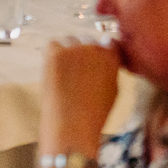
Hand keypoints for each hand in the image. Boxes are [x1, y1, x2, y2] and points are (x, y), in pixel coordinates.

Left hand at [40, 38, 121, 153]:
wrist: (73, 128)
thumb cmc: (93, 115)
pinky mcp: (57, 53)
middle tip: (77, 73)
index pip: (109, 42)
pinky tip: (55, 70)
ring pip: (70, 41)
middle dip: (83, 52)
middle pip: (87, 40)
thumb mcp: (113, 89)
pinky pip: (54, 44)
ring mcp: (76, 48)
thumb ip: (111, 67)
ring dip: (68, 52)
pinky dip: (54, 53)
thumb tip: (105, 50)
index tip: (93, 63)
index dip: (100, 51)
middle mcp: (97, 48)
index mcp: (113, 57)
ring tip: (66, 76)